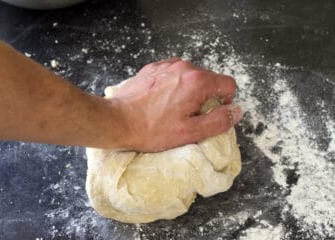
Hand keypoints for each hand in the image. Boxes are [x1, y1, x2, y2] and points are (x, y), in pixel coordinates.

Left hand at [110, 58, 242, 151]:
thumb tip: (236, 111)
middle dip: (204, 98)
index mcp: (197, 81)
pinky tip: (161, 101)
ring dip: (188, 92)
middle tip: (187, 117)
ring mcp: (166, 65)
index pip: (228, 84)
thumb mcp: (191, 132)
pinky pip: (173, 74)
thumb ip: (219, 121)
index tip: (211, 114)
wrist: (117, 120)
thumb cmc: (152, 129)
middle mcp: (184, 67)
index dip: (225, 101)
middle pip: (209, 80)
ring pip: (190, 77)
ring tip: (171, 109)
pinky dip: (173, 86)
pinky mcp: (153, 68)